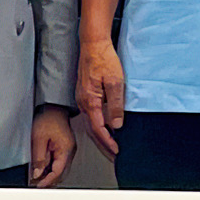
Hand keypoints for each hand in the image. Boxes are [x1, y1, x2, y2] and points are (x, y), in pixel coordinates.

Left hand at [28, 107, 77, 185]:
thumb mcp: (39, 138)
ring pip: (60, 169)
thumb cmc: (48, 118)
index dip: (47, 181)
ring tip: (37, 177)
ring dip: (49, 175)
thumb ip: (38, 158)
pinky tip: (42, 169)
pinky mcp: (64, 148)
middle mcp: (69, 151)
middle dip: (49, 180)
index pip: (58, 172)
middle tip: (36, 184)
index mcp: (66, 149)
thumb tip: (38, 173)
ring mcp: (67, 150)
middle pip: (61, 173)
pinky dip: (50, 168)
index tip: (38, 185)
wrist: (54, 107)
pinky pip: (59, 163)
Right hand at [78, 38, 127, 154]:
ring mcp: (83, 98)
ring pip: (91, 123)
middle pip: (92, 130)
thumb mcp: (115, 81)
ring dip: (100, 136)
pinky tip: (105, 127)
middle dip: (103, 144)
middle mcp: (84, 102)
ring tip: (110, 146)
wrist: (93, 44)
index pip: (99, 128)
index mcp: (90, 101)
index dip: (108, 141)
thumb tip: (116, 124)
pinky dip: (97, 126)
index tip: (116, 150)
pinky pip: (91, 115)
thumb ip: (115, 104)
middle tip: (113, 155)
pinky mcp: (85, 94)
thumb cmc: (103, 59)